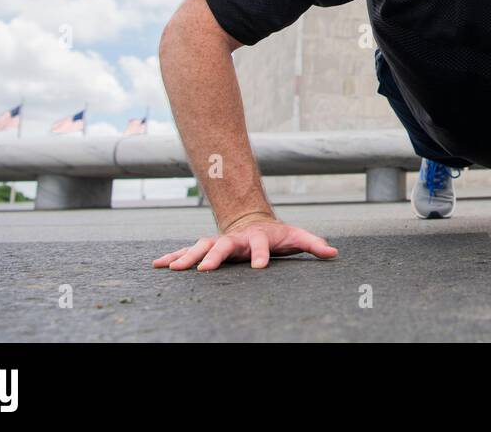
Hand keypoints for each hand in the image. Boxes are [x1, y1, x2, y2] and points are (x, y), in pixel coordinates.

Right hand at [152, 213, 338, 270]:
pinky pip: (186, 252)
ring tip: (172, 268)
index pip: (261, 246)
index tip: (261, 266)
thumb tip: (334, 253)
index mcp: (258, 237)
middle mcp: (235, 239)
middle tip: (203, 269)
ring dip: (186, 257)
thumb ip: (313, 244)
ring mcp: (218, 242)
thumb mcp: (296, 237)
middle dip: (213, 256)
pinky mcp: (205, 248)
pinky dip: (172, 257)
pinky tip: (157, 265)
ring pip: (200, 247)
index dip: (262, 255)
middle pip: (223, 246)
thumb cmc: (276, 234)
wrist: (251, 220)